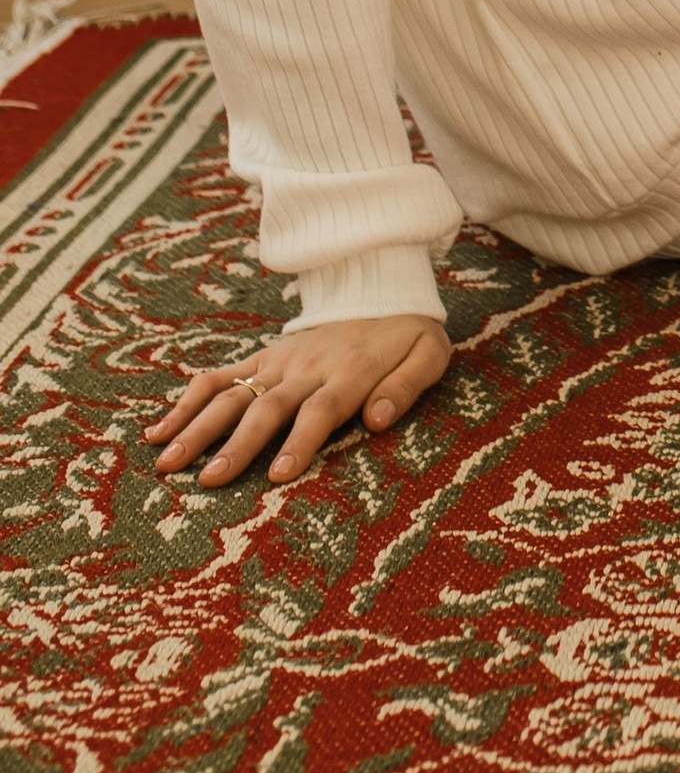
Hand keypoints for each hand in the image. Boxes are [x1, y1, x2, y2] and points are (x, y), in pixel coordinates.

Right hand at [144, 315, 451, 485]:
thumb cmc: (408, 336)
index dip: (300, 441)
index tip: (278, 475)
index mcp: (349, 372)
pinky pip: (218, 377)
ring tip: (168, 462)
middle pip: (268, 407)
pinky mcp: (260, 357)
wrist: (383, 291)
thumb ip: (406, 387)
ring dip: (198, 427)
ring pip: (232, 393)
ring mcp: (277, 361)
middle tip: (209, 482)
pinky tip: (158, 432)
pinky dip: (186, 402)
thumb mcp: (429, 355)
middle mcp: (306, 367)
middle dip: (237, 445)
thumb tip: (377, 420)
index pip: (320, 409)